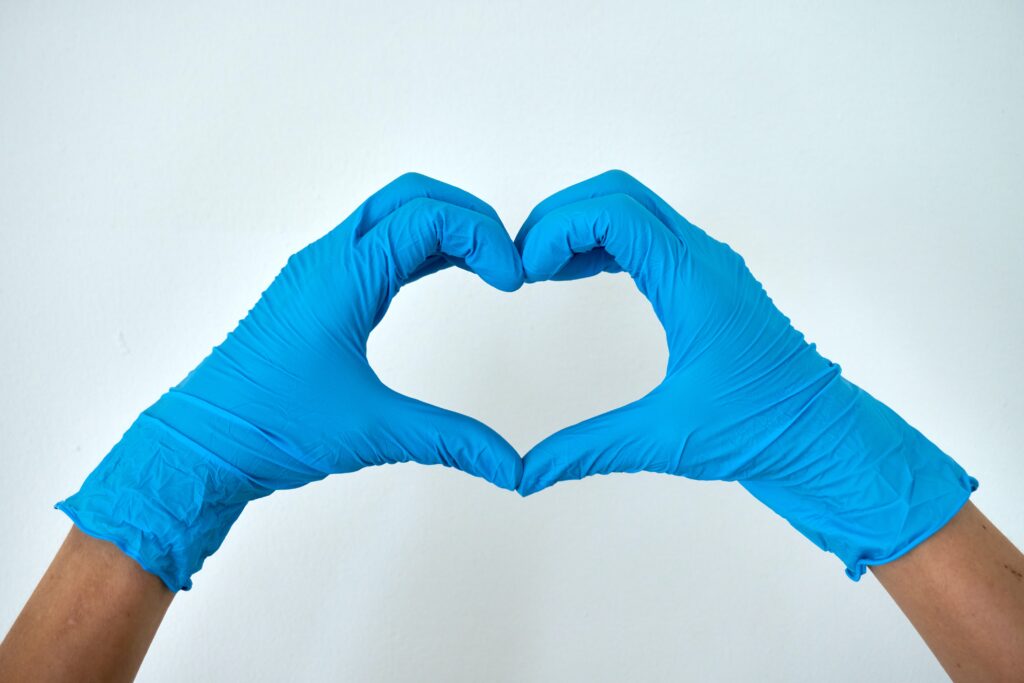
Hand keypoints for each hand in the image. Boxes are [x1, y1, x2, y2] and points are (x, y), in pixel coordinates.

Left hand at [57, 173, 524, 590]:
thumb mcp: (373, 432)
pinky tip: (444, 272)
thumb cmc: (269, 427)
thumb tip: (511, 466)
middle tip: (506, 258)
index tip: (512, 281)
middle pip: (411, 196)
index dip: (483, 237)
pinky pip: (375, 243)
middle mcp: (328, 259)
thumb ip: (451, 442)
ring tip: (487, 265)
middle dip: (468, 215)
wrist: (201, 444)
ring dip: (443, 227)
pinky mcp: (314, 290)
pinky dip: (418, 246)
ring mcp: (318, 270)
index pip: (428, 218)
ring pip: (391, 214)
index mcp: (343, 277)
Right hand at [515, 170, 975, 577]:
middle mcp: (703, 260)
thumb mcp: (666, 440)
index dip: (557, 229)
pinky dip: (603, 243)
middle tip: (522, 262)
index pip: (615, 212)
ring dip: (581, 226)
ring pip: (633, 208)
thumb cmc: (764, 431)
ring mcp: (708, 265)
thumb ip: (587, 450)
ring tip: (539, 268)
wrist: (825, 438)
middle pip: (619, 193)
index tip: (525, 271)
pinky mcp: (708, 281)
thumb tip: (526, 473)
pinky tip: (574, 275)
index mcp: (694, 283)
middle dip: (561, 216)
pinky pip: (647, 236)